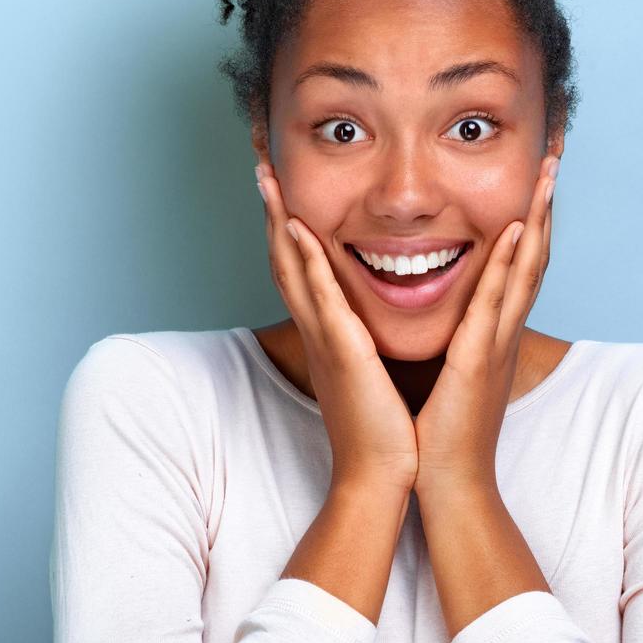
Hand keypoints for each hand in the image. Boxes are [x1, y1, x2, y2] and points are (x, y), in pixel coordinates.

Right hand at [256, 160, 419, 495]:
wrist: (379, 477)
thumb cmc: (383, 429)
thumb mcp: (370, 373)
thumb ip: (364, 343)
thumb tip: (369, 324)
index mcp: (327, 332)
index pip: (300, 267)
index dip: (287, 224)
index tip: (280, 185)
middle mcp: (317, 329)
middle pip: (283, 257)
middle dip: (271, 210)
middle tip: (259, 165)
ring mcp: (325, 339)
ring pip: (293, 269)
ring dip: (281, 220)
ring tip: (268, 178)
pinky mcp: (342, 352)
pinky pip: (322, 298)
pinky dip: (309, 261)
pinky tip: (303, 228)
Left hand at [413, 154, 557, 496]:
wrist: (448, 483)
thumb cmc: (441, 431)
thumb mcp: (449, 368)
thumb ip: (452, 334)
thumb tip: (439, 307)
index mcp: (493, 329)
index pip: (519, 260)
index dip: (531, 214)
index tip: (537, 171)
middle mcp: (503, 329)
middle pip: (534, 252)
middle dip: (545, 201)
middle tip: (555, 152)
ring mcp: (497, 342)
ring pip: (526, 267)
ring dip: (537, 216)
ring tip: (547, 172)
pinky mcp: (479, 359)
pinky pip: (496, 303)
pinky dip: (509, 264)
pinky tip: (516, 229)